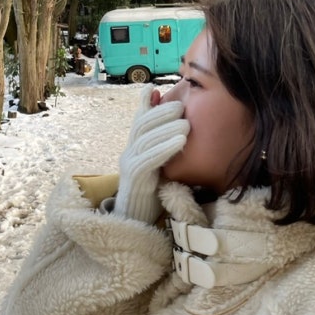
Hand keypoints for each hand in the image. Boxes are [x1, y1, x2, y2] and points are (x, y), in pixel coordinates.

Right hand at [113, 84, 188, 223]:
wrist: (137, 224)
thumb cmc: (153, 196)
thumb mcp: (161, 168)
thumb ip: (164, 148)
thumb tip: (178, 128)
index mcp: (134, 149)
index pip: (140, 121)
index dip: (147, 104)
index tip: (157, 89)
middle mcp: (128, 154)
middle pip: (142, 126)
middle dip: (161, 113)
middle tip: (182, 106)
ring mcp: (128, 167)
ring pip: (145, 140)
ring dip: (166, 129)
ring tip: (186, 124)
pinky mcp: (134, 181)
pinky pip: (148, 160)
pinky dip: (164, 148)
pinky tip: (180, 142)